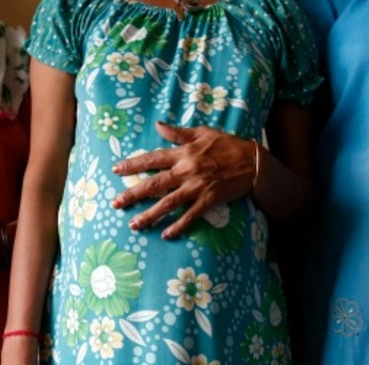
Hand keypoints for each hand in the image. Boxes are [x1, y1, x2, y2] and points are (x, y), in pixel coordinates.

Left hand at [111, 122, 254, 239]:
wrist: (253, 163)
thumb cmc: (228, 145)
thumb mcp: (203, 133)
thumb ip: (179, 133)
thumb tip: (159, 126)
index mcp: (183, 153)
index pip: (152, 159)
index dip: (133, 165)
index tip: (116, 171)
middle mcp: (186, 171)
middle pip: (153, 184)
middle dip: (132, 194)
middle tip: (115, 203)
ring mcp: (196, 187)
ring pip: (167, 203)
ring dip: (149, 215)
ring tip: (134, 224)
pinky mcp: (208, 200)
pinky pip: (190, 216)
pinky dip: (178, 226)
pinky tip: (165, 235)